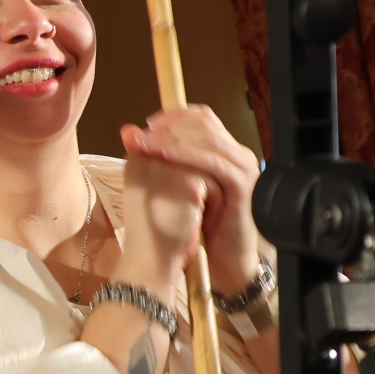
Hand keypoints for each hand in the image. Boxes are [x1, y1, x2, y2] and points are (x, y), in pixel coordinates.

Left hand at [123, 106, 262, 294]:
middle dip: (170, 125)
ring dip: (172, 137)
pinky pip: (212, 162)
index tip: (148, 123)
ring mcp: (242, 168)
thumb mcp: (181, 187)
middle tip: (144, 131)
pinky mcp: (241, 186)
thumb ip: (165, 162)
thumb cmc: (204, 224)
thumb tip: (131, 135)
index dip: (174, 116)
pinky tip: (164, 156)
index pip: (203, 118)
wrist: (227, 257)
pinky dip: (185, 156)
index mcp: (226, 152)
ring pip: (207, 138)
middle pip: (204, 123)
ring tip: (147, 140)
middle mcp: (238, 154)